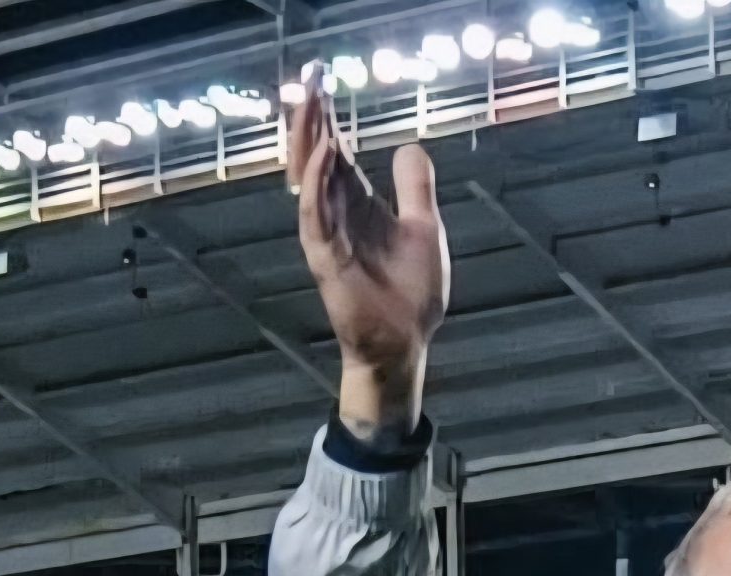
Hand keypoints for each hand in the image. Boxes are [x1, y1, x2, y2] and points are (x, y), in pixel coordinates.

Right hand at [286, 86, 449, 439]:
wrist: (406, 341)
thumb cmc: (410, 292)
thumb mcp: (424, 227)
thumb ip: (414, 188)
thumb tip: (410, 146)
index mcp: (360, 204)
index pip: (337, 152)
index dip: (328, 118)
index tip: (320, 81)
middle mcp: (338, 214)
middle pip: (317, 156)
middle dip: (311, 119)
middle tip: (307, 79)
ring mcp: (328, 235)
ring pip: (310, 178)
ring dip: (308, 141)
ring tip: (309, 103)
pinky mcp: (326, 259)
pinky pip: (316, 216)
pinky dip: (317, 184)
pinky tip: (323, 154)